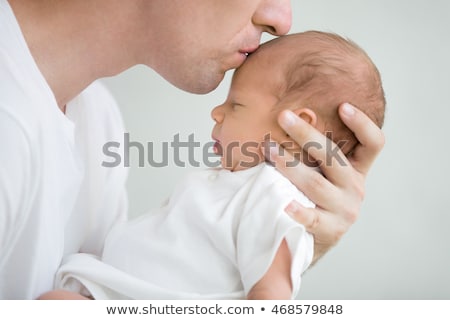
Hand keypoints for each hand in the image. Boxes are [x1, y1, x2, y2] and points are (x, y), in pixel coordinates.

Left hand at [264, 103, 384, 263]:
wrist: (312, 239)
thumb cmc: (313, 197)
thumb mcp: (321, 172)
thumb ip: (313, 151)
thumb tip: (286, 114)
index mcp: (356, 170)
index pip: (373, 144)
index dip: (362, 124)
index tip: (343, 106)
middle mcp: (355, 188)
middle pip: (334, 157)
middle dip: (306, 134)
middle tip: (283, 116)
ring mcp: (344, 211)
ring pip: (317, 184)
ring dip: (290, 165)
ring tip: (268, 150)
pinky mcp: (330, 230)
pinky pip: (311, 218)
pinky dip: (298, 210)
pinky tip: (283, 203)